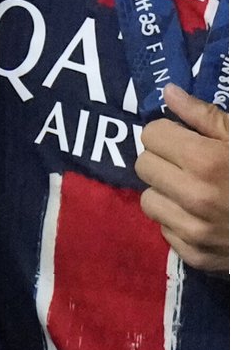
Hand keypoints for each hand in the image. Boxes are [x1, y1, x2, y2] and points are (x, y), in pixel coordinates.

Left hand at [136, 86, 227, 272]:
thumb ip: (204, 114)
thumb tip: (168, 92)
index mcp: (205, 161)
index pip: (151, 134)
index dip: (168, 132)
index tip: (183, 137)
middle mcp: (193, 196)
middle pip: (143, 166)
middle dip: (163, 159)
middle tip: (187, 163)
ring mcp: (193, 231)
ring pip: (149, 200)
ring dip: (166, 192)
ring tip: (193, 190)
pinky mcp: (195, 256)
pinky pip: (165, 230)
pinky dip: (179, 221)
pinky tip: (204, 216)